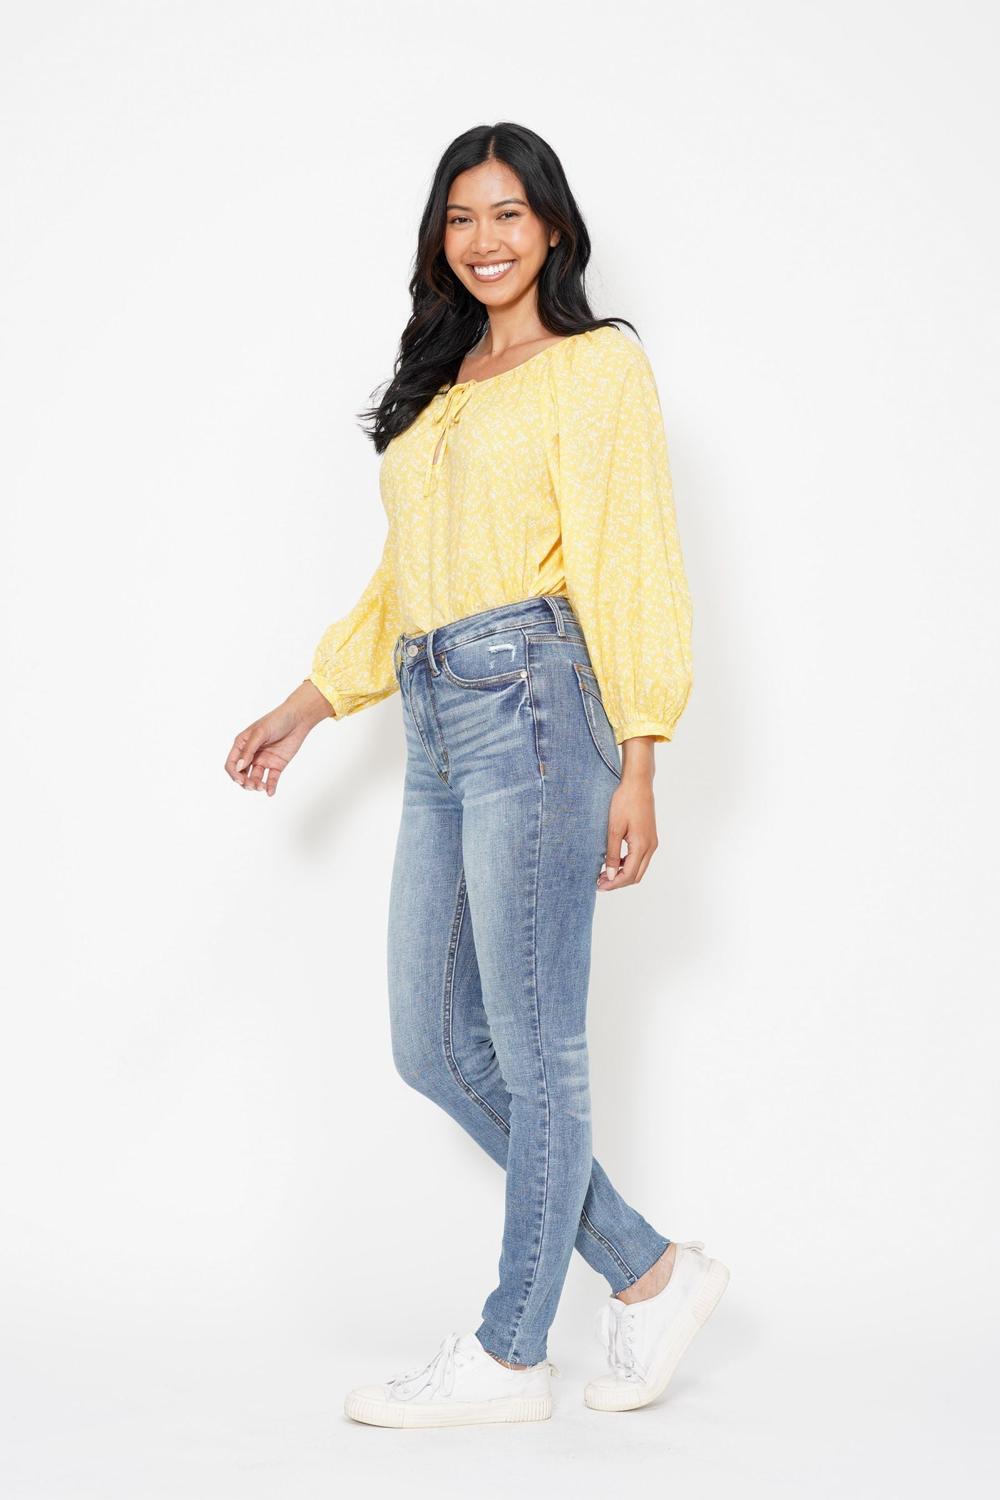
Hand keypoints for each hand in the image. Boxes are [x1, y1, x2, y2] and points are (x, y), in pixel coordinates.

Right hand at [224, 681, 331, 796]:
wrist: (299, 719)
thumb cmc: (277, 720)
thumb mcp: (260, 733)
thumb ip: (249, 750)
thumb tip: (239, 767)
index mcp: (243, 744)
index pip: (232, 763)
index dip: (233, 773)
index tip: (240, 780)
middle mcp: (251, 754)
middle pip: (242, 774)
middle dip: (245, 782)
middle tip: (252, 786)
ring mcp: (264, 760)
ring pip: (256, 778)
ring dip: (256, 785)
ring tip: (261, 788)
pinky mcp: (277, 765)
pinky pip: (271, 779)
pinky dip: (270, 787)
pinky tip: (270, 792)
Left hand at [598, 739, 657, 889]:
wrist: (638, 784)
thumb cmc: (625, 802)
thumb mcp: (614, 828)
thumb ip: (611, 853)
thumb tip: (609, 873)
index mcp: (642, 845)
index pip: (629, 875)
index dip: (614, 883)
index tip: (599, 885)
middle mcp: (651, 847)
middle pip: (636, 875)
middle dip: (618, 882)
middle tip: (600, 882)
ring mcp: (652, 842)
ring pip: (639, 868)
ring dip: (623, 873)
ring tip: (604, 873)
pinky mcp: (649, 837)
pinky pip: (640, 858)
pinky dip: (628, 864)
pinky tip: (614, 860)